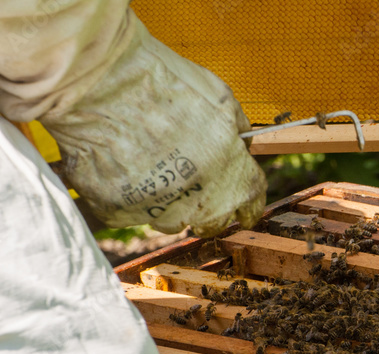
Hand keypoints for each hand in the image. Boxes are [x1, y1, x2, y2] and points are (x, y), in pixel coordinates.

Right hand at [39, 11, 265, 237]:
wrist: (101, 81)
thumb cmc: (163, 82)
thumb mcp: (220, 98)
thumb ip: (237, 129)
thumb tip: (242, 144)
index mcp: (232, 176)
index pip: (250, 205)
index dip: (246, 206)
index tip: (241, 208)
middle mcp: (200, 202)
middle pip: (211, 221)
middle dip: (206, 208)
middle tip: (188, 181)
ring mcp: (159, 211)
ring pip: (169, 221)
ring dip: (166, 202)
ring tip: (148, 164)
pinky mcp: (120, 212)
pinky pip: (128, 211)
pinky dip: (126, 193)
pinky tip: (119, 163)